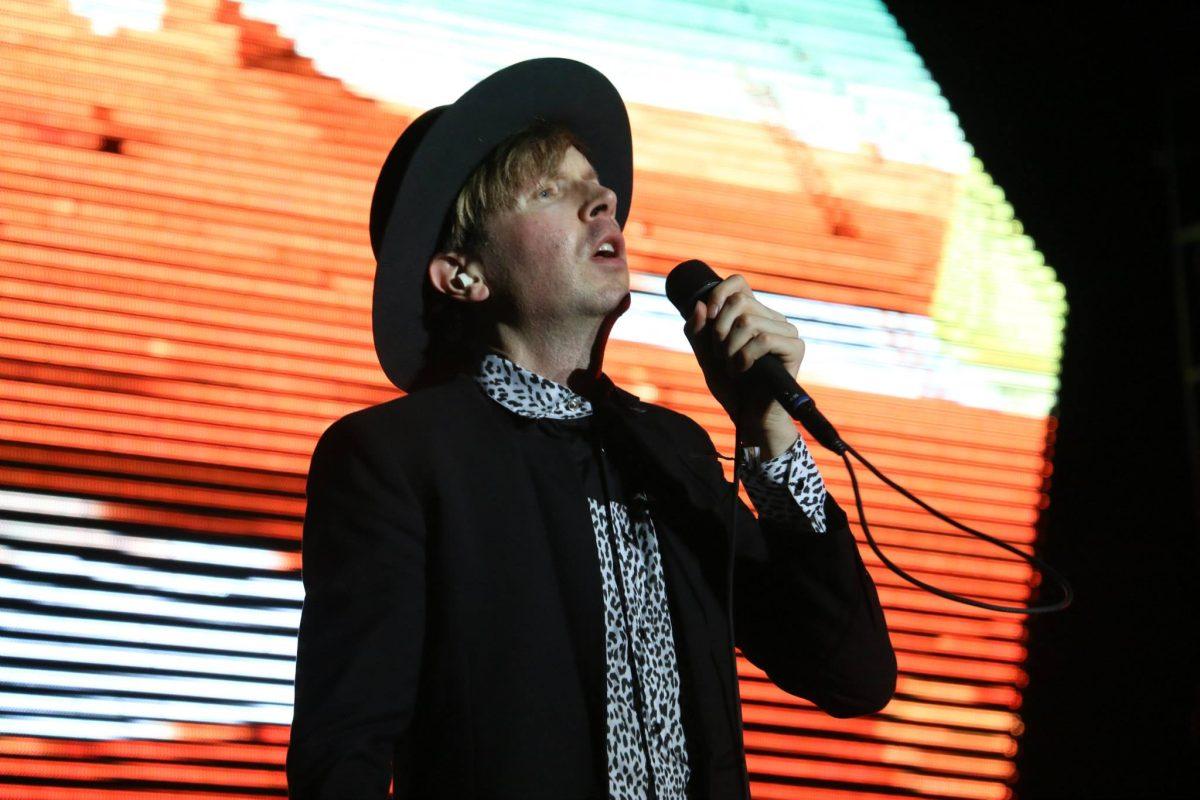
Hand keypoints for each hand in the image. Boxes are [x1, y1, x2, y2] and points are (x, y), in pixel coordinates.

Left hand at [682, 274, 803, 456]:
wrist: (749, 417)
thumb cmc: (731, 387)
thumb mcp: (705, 356)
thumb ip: (698, 331)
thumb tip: (700, 304)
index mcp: (753, 314)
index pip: (738, 283)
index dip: (718, 294)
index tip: (707, 317)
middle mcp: (772, 319)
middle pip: (739, 302)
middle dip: (719, 331)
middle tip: (720, 355)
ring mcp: (786, 332)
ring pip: (748, 321)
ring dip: (730, 348)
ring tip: (731, 367)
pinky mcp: (795, 349)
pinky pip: (764, 339)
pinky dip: (745, 357)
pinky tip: (743, 370)